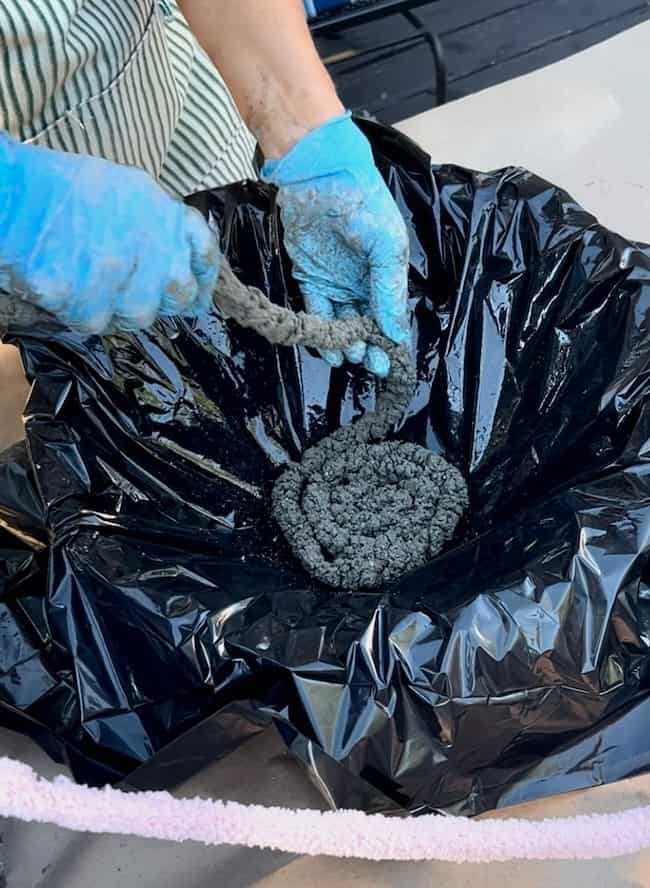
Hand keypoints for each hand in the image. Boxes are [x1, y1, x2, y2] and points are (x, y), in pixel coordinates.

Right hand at [0, 134, 218, 333]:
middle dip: (161, 297)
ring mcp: (116, 272)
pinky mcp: (84, 297)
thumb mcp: (124, 189)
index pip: (203, 252)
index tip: (199, 291)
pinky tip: (66, 289)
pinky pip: (96, 322)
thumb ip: (159, 224)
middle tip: (132, 290)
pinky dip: (81, 312)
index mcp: (158, 210)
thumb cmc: (59, 189)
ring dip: (118, 308)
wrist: (6, 196)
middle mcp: (147, 241)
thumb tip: (186, 263)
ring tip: (90, 285)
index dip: (203, 276)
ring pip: (139, 315)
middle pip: (178, 293)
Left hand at [262, 113, 409, 376]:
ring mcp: (336, 281)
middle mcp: (363, 281)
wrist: (319, 174)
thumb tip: (396, 334)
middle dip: (369, 347)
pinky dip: (322, 330)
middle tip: (368, 366)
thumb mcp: (387, 247)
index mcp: (388, 272)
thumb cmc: (362, 203)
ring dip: (345, 343)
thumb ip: (389, 291)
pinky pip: (317, 310)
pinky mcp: (310, 278)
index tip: (389, 364)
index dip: (391, 340)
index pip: (392, 315)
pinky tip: (328, 347)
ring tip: (348, 358)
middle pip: (368, 323)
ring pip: (342, 322)